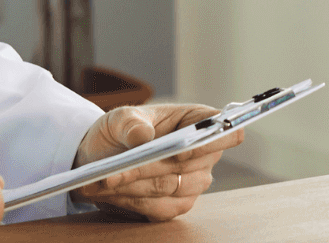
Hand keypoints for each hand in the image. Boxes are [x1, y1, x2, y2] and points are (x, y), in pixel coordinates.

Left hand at [70, 103, 245, 220]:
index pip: (225, 131)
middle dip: (150, 168)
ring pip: (170, 189)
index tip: (180, 150)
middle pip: (190, 166)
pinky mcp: (176, 205)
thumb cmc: (120, 131)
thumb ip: (131, 124)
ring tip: (105, 180)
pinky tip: (111, 192)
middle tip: (115, 170)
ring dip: (135, 186)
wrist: (103, 158)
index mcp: (197, 122)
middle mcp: (203, 155)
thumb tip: (143, 137)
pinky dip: (131, 201)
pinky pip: (159, 208)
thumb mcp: (119, 118)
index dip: (210, 142)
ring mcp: (192, 183)